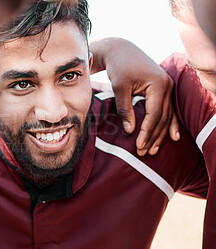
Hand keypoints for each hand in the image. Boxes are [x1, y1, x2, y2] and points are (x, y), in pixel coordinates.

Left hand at [90, 38, 179, 155]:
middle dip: (153, 137)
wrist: (122, 51)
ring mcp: (168, 88)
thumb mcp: (119, 88)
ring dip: (161, 134)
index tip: (139, 146)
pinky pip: (168, 110)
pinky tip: (173, 137)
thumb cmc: (119, 67)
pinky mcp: (163, 90)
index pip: (155, 115)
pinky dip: (169, 124)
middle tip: (144, 152)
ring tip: (154, 150)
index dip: (147, 132)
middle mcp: (168, 86)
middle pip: (163, 118)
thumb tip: (130, 131)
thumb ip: (125, 109)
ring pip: (167, 116)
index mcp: (159, 85)